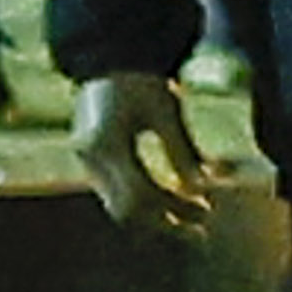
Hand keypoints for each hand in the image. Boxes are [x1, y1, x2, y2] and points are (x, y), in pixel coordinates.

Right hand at [69, 70, 210, 230]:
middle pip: (126, 209)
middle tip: (201, 230)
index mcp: (107, 142)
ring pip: (119, 206)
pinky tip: (171, 202)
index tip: (205, 211)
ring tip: (191, 220)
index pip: (141, 192)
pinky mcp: (90, 162)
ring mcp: (86, 162)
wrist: (108, 60)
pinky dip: (144, 202)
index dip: (174, 207)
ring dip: (154, 217)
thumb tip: (200, 189)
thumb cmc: (141, 80)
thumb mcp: (166, 110)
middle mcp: (90, 157)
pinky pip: (116, 194)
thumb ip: (181, 150)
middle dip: (165, 222)